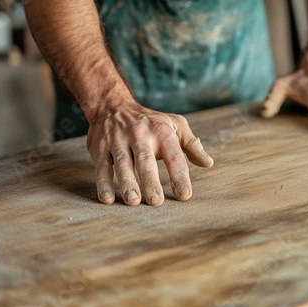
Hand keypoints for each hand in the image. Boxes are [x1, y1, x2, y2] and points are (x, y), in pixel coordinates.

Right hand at [86, 103, 213, 205]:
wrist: (112, 105)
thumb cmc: (150, 122)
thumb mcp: (175, 125)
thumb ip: (191, 145)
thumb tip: (208, 163)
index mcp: (162, 131)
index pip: (173, 156)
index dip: (179, 175)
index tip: (184, 195)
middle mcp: (140, 135)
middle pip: (146, 160)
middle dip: (150, 181)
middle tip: (156, 201)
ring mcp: (118, 141)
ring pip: (123, 163)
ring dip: (127, 183)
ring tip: (133, 201)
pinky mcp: (100, 147)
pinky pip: (102, 166)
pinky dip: (103, 183)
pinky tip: (107, 199)